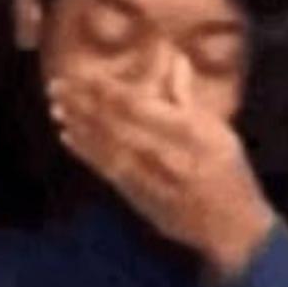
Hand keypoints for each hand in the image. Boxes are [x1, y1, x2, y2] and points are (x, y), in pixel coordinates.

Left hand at [47, 69, 276, 280]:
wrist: (230, 228)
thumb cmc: (229, 174)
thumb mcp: (219, 131)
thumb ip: (188, 97)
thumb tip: (174, 58)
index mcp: (188, 132)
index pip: (137, 105)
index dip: (107, 89)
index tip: (86, 74)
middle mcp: (164, 153)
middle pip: (113, 123)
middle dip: (82, 103)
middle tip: (57, 84)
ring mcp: (147, 177)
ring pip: (104, 144)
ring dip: (78, 124)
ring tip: (57, 104)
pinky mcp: (136, 196)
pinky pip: (105, 169)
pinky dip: (85, 151)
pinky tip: (68, 135)